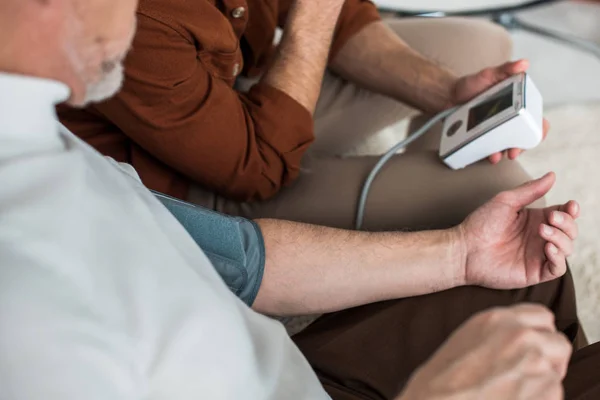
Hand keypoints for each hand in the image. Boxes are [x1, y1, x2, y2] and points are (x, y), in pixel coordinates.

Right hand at [398, 304, 571, 399]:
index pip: (542, 315)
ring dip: (542, 381)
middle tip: (528, 372)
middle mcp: (520, 336)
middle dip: (548, 358)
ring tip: (514, 390)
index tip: (534, 345)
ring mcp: (536, 364)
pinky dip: (540, 399)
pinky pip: (555, 393)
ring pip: (556, 372)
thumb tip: (518, 337)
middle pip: (558, 343)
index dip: (539, 333)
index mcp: (497, 319)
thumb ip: (497, 332)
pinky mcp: (546, 392)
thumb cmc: (441, 379)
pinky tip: (513, 399)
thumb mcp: (466, 339)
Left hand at [453, 60, 549, 162]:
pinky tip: (483, 155)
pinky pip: (487, 150)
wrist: (448, 96)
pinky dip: (486, 154)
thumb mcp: (488, 75)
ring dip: (503, 154)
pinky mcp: (481, 139)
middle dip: (521, 148)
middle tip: (513, 152)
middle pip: (522, 139)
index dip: (538, 130)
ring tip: (495, 156)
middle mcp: (509, 121)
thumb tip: (523, 64)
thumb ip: (505, 70)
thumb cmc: (471, 85)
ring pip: (505, 148)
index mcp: (517, 107)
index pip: (535, 120)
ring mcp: (495, 132)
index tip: (534, 135)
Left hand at [457, 172, 579, 288]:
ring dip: (561, 237)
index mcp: (534, 220)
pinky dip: (559, 257)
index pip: (563, 214)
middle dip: (567, 222)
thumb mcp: (506, 201)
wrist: (464, 248)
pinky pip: (558, 268)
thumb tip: (551, 175)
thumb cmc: (480, 224)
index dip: (571, 210)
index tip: (571, 205)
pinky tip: (547, 247)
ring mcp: (538, 255)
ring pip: (567, 248)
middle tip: (551, 218)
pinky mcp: (534, 272)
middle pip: (569, 230)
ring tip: (543, 230)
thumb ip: (530, 190)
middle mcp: (539, 237)